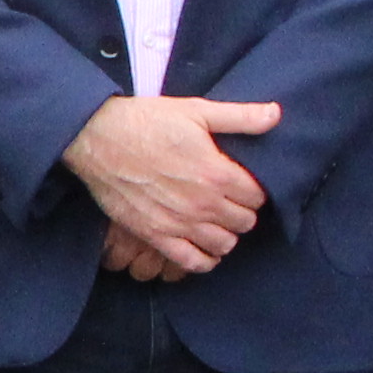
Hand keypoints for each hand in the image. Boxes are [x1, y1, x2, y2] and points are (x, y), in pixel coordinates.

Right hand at [64, 94, 279, 278]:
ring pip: (224, 245)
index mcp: (217, 174)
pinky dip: (204, 259)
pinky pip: (193, 262)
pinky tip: (204, 247)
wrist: (97, 138)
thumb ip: (240, 117)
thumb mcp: (196, 110)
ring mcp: (179, 223)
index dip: (254, 189)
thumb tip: (275, 114)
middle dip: (242, 211)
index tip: (242, 183)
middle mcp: (203, 204)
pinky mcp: (156, 236)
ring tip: (216, 221)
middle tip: (230, 200)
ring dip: (226, 234)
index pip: (257, 196)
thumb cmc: (146, 121)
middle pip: (245, 222)